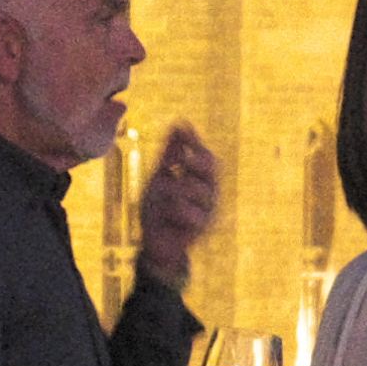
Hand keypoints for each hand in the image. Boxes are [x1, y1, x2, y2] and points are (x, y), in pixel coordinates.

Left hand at [134, 123, 222, 282]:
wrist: (155, 242)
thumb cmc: (159, 208)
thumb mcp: (160, 176)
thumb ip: (170, 154)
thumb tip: (179, 123)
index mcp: (202, 179)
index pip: (206, 155)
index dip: (194, 141)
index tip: (181, 128)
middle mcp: (210, 193)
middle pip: (212, 168)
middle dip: (194, 159)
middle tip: (176, 157)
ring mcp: (208, 211)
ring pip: (197, 189)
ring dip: (176, 186)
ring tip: (160, 188)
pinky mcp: (201, 229)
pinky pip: (189, 212)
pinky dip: (175, 208)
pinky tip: (167, 208)